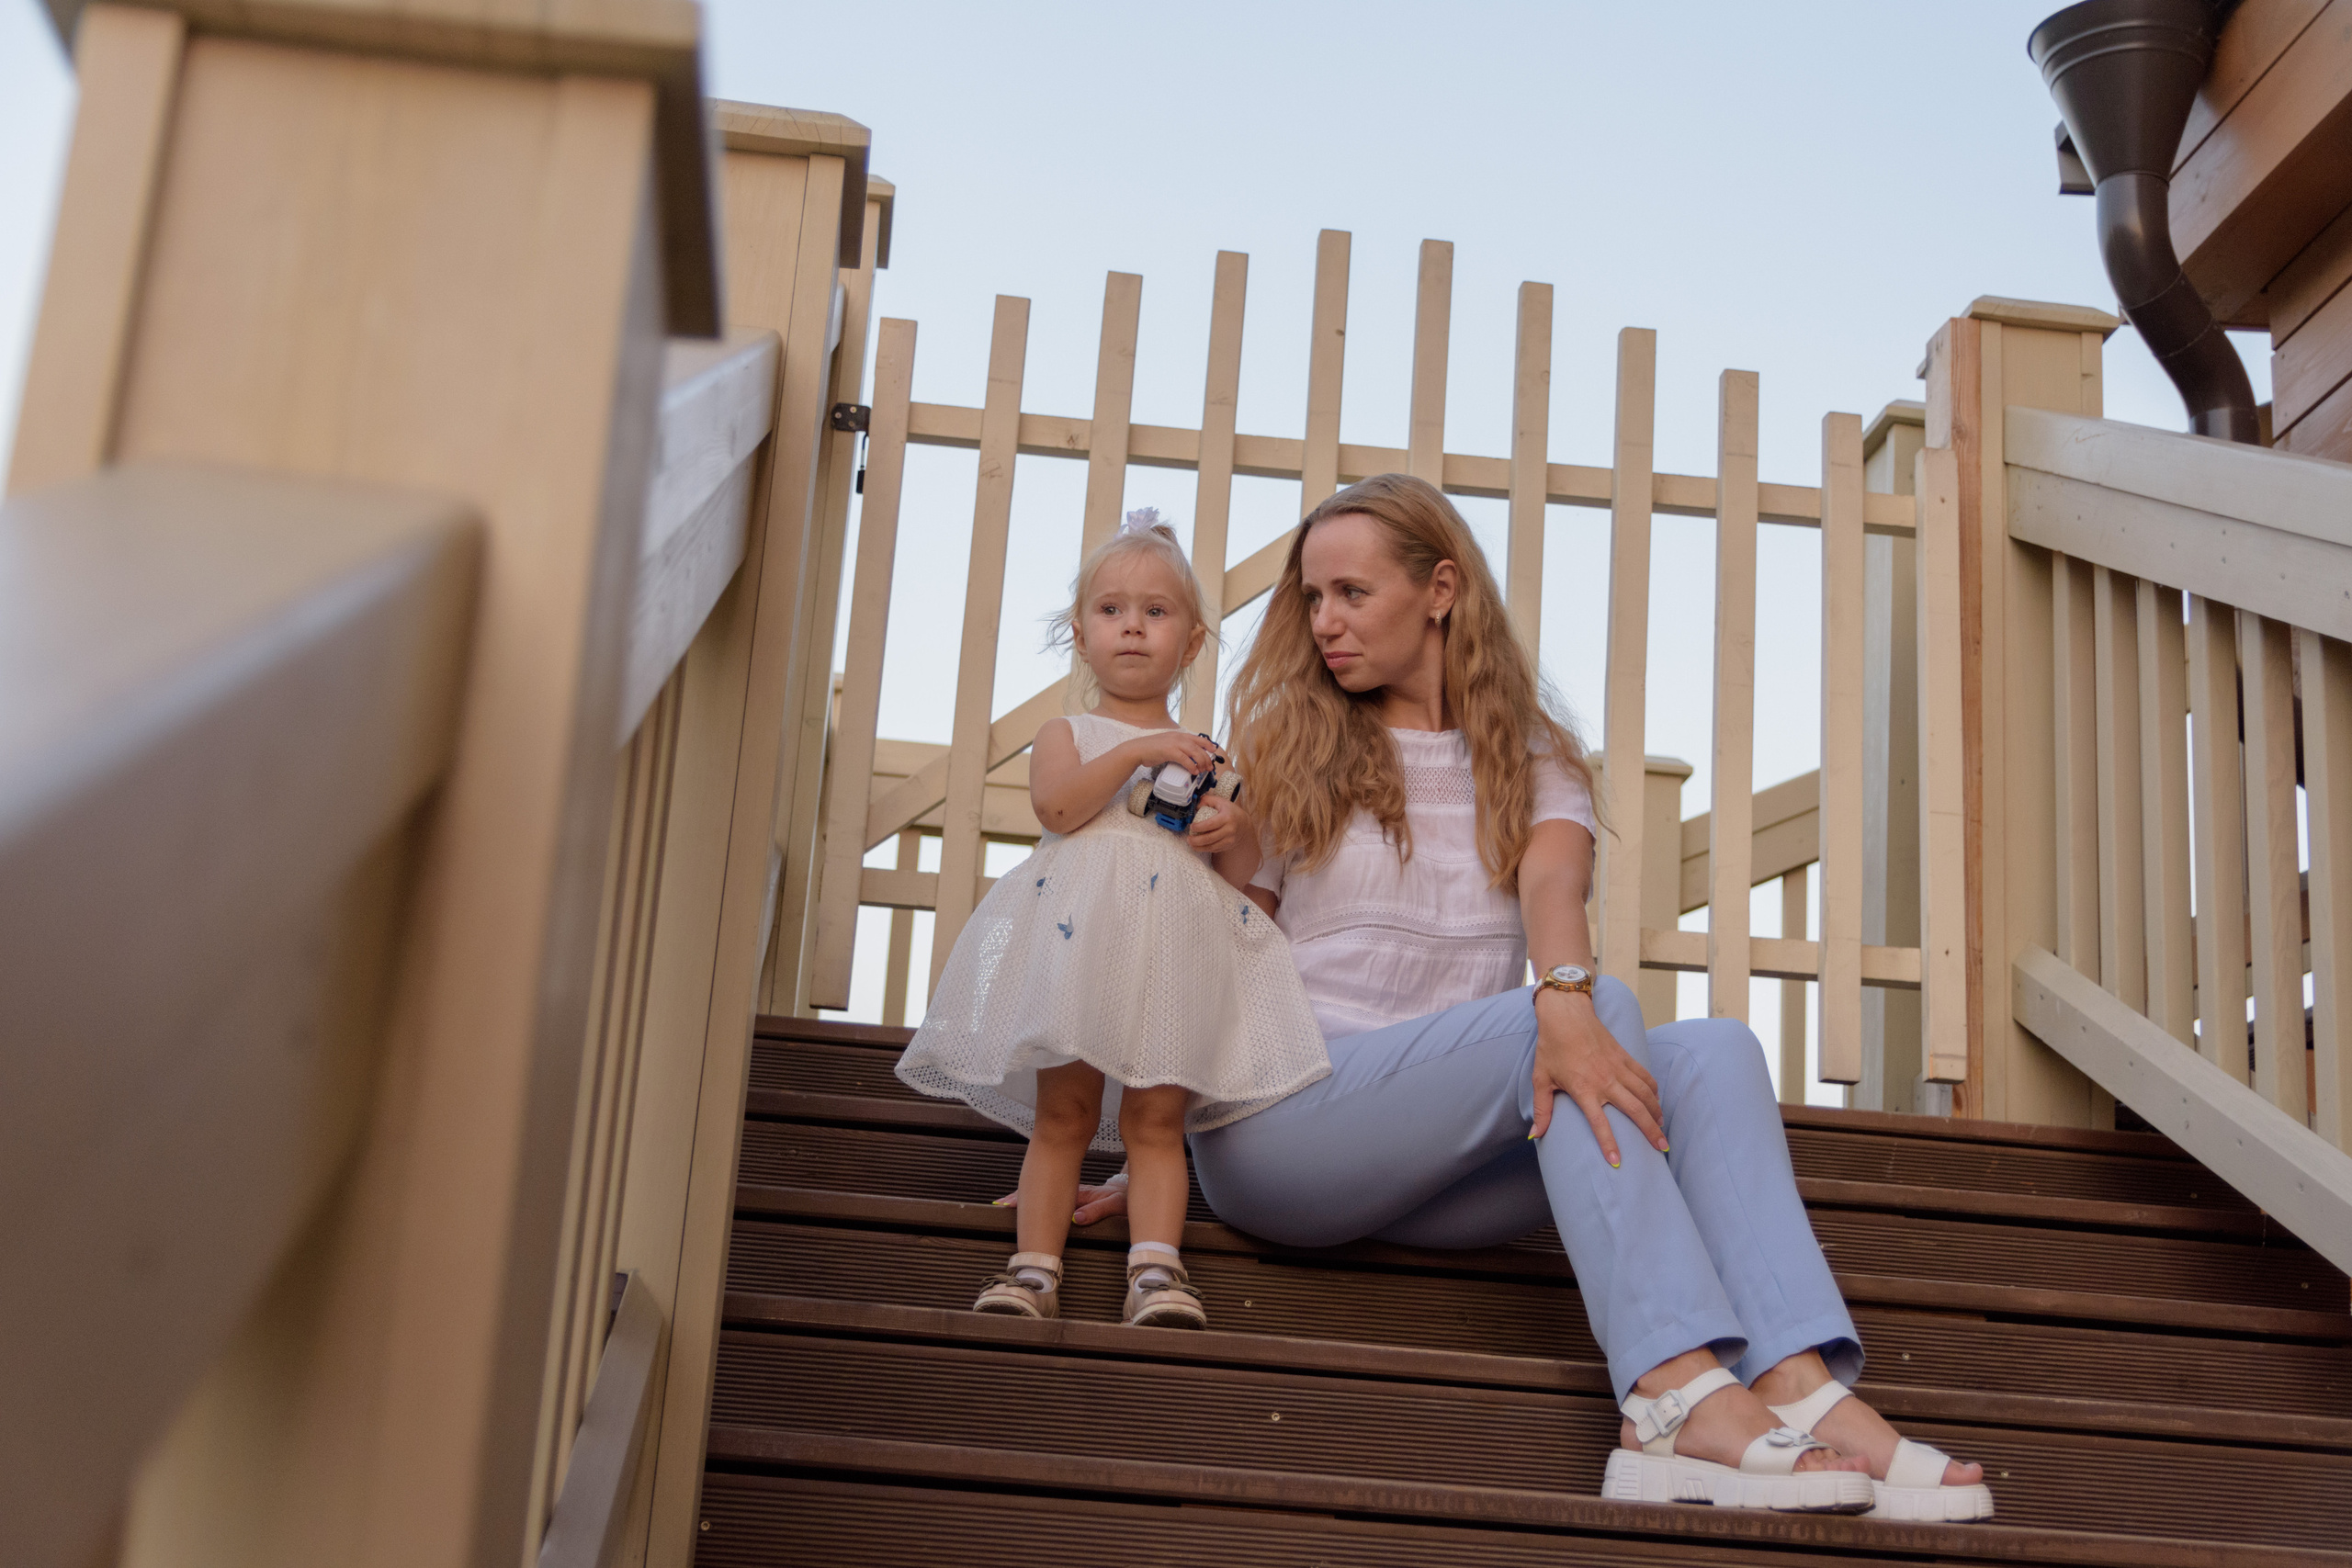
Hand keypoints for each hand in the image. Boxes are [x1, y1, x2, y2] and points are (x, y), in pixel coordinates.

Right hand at [994, 1178, 1129, 1224]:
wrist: (1130, 1189)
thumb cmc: (1123, 1198)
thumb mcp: (1114, 1205)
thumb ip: (1098, 1211)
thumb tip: (1076, 1218)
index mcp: (1078, 1194)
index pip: (1049, 1197)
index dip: (1030, 1201)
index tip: (1012, 1205)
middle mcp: (1071, 1191)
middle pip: (1041, 1191)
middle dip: (1020, 1197)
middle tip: (1000, 1204)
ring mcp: (1070, 1192)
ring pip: (1043, 1192)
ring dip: (1025, 1197)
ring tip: (1004, 1204)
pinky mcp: (1071, 1196)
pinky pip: (1049, 1196)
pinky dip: (1034, 1199)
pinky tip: (1023, 1204)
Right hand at [1125, 730, 1221, 777]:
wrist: (1138, 750)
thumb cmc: (1151, 749)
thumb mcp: (1167, 744)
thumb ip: (1178, 748)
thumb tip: (1187, 757)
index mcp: (1179, 735)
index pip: (1198, 739)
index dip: (1208, 745)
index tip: (1214, 751)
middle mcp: (1178, 737)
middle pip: (1199, 746)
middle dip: (1207, 757)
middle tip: (1210, 767)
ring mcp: (1174, 743)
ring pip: (1194, 752)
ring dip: (1201, 762)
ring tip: (1203, 770)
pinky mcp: (1169, 751)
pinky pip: (1185, 759)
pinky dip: (1191, 766)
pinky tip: (1194, 771)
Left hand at [1186, 792, 1249, 855]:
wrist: (1244, 823)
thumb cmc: (1230, 811)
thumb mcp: (1221, 802)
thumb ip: (1207, 800)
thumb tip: (1195, 806)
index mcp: (1227, 817)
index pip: (1210, 824)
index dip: (1199, 827)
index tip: (1192, 826)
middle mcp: (1229, 829)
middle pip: (1210, 838)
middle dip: (1196, 840)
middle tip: (1188, 838)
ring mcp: (1229, 839)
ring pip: (1211, 846)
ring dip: (1199, 847)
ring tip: (1191, 843)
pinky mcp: (1228, 845)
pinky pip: (1215, 849)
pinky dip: (1205, 849)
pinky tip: (1199, 846)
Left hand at [1530, 989, 1666, 1165]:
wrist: (1566, 1013)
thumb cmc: (1551, 1046)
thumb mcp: (1541, 1079)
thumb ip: (1542, 1109)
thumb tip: (1535, 1134)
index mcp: (1584, 1089)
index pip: (1599, 1123)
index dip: (1608, 1144)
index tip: (1618, 1162)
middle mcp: (1605, 1080)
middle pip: (1634, 1110)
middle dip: (1650, 1131)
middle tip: (1661, 1148)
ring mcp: (1618, 1068)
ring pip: (1645, 1094)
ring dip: (1656, 1112)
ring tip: (1662, 1128)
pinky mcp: (1624, 1056)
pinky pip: (1645, 1076)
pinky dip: (1653, 1090)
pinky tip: (1656, 1100)